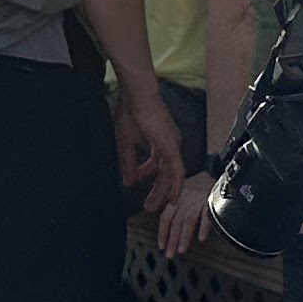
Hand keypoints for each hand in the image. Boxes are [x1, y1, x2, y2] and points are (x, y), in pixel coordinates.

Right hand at [113, 84, 185, 220]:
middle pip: (165, 171)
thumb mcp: (125, 141)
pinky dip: (175, 186)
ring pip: (171, 174)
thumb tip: (129, 181)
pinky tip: (173, 199)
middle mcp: (169, 142)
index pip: (157, 161)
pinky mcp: (172, 146)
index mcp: (159, 138)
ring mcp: (172, 144)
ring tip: (153, 205)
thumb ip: (128, 162)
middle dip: (156, 189)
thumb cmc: (130, 110)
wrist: (137, 95)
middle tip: (149, 205)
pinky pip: (177, 171)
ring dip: (163, 192)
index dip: (148, 173)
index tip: (138, 182)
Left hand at [149, 151, 212, 254]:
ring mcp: (198, 199)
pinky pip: (207, 215)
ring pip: (189, 220)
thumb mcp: (179, 191)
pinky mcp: (212, 200)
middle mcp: (185, 198)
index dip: (162, 232)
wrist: (215, 174)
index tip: (161, 246)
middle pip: (176, 221)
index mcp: (176, 197)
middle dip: (172, 240)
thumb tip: (149, 208)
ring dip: (184, 237)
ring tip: (181, 250)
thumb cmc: (196, 186)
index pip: (166, 217)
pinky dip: (204, 227)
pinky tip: (202, 238)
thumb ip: (166, 201)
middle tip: (169, 254)